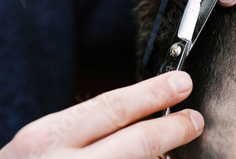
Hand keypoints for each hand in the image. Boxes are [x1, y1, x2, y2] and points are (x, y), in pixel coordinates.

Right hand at [0, 71, 202, 158]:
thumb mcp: (41, 144)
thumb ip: (83, 128)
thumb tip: (141, 111)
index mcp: (47, 138)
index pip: (113, 107)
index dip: (154, 93)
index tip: (181, 83)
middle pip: (137, 143)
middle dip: (173, 129)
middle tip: (194, 120)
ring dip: (163, 158)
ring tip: (175, 149)